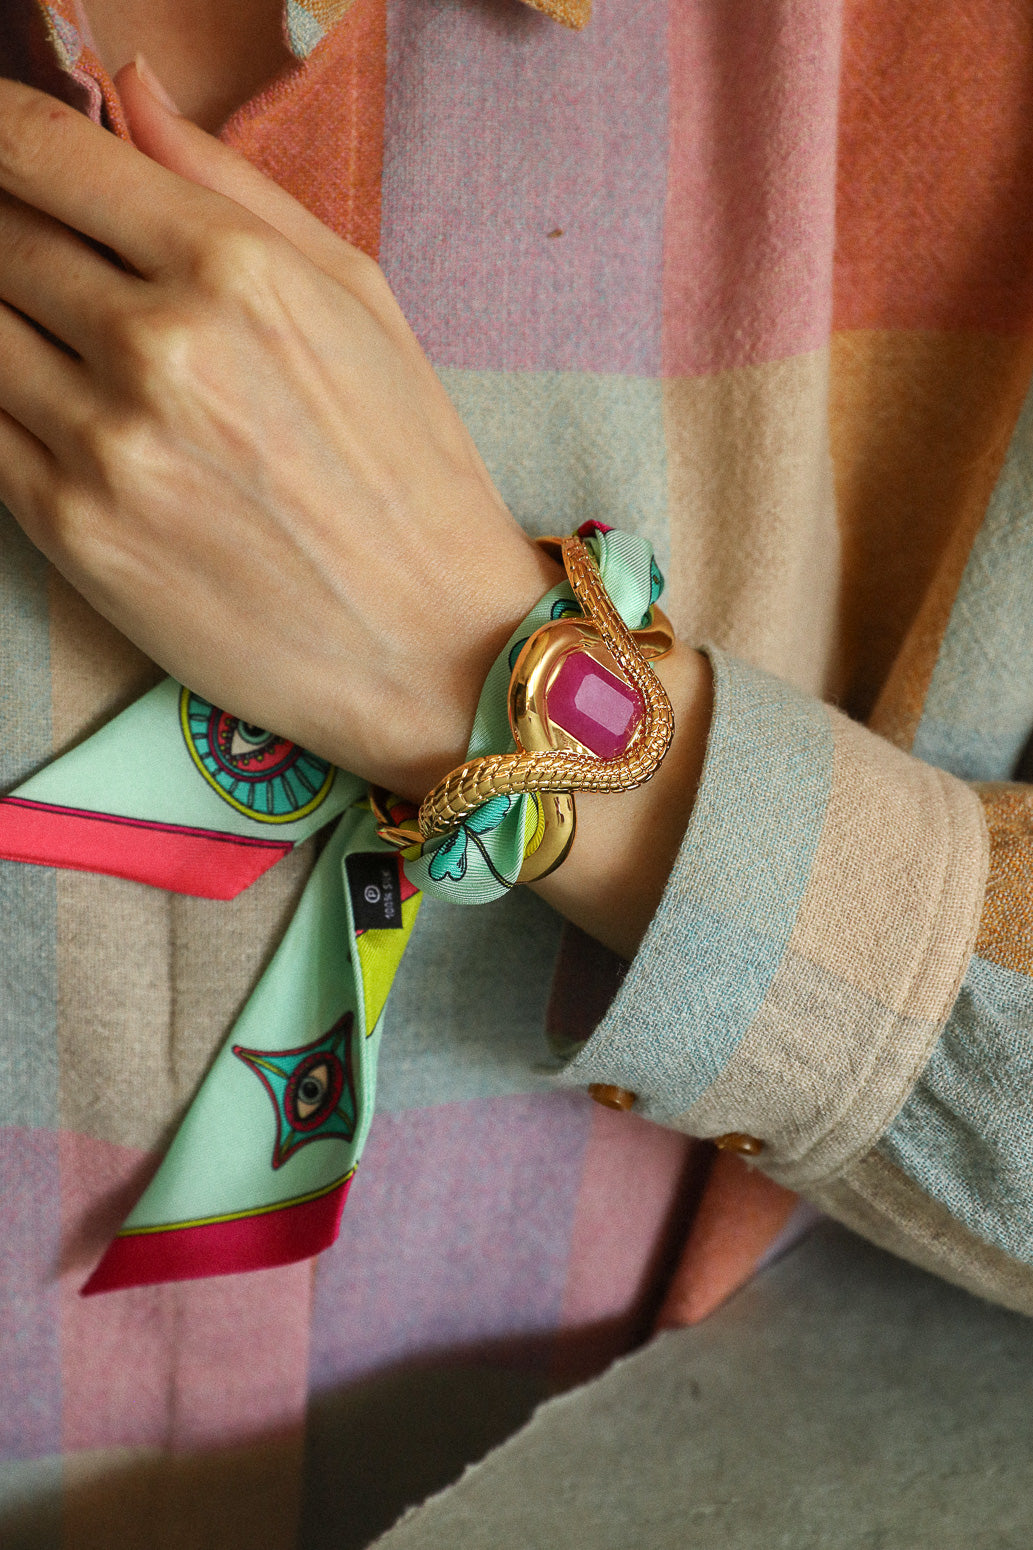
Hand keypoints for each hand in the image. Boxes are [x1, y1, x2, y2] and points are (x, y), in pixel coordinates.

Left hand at [0, 70, 557, 797]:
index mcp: (232, 270)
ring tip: (69, 345)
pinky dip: (3, 402)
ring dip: (4, 318)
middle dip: (6, 229)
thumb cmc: (412, 471)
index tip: (5, 149)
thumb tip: (130, 91)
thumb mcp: (359, 300)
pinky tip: (63, 409)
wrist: (432, 647)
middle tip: (46, 257)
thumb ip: (233, 185)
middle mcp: (156, 348)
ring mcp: (105, 447)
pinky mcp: (73, 534)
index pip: (44, 153)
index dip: (2, 136)